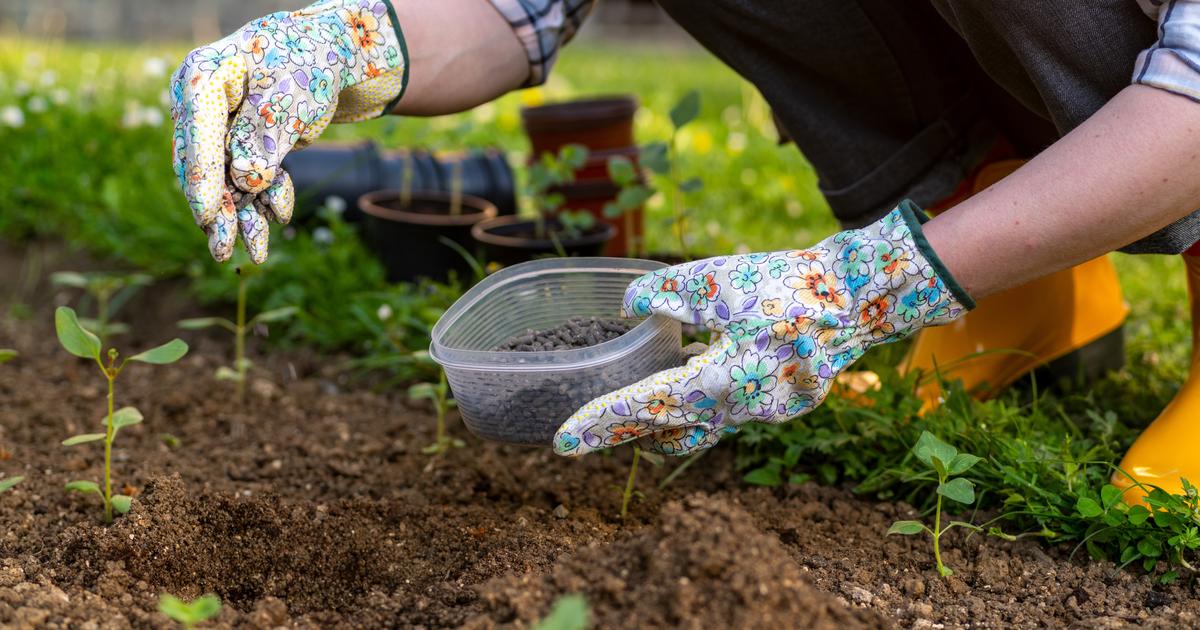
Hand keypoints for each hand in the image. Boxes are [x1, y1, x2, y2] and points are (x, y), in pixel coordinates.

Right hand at [170, 0, 406, 262]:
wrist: (332, 53)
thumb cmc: (308, 62)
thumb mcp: (290, 95)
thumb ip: (265, 135)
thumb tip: (247, 180)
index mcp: (202, 78)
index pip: (197, 133)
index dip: (202, 179)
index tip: (206, 217)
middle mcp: (202, 105)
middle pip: (204, 165)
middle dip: (220, 211)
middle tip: (225, 252)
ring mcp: (219, 126)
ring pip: (226, 180)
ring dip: (243, 217)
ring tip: (256, 254)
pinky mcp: (241, 144)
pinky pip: (249, 180)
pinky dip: (266, 197)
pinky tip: (280, 213)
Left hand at [553, 201, 973, 456]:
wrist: (858, 297)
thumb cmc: (786, 285)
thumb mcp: (716, 279)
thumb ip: (664, 293)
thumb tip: (629, 306)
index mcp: (721, 381)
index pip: (646, 409)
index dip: (601, 425)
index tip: (563, 443)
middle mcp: (741, 410)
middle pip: (670, 433)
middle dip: (627, 435)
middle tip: (586, 434)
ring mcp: (764, 412)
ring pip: (700, 429)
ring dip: (664, 423)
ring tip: (631, 410)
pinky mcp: (779, 404)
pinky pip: (726, 413)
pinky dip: (698, 403)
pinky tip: (689, 375)